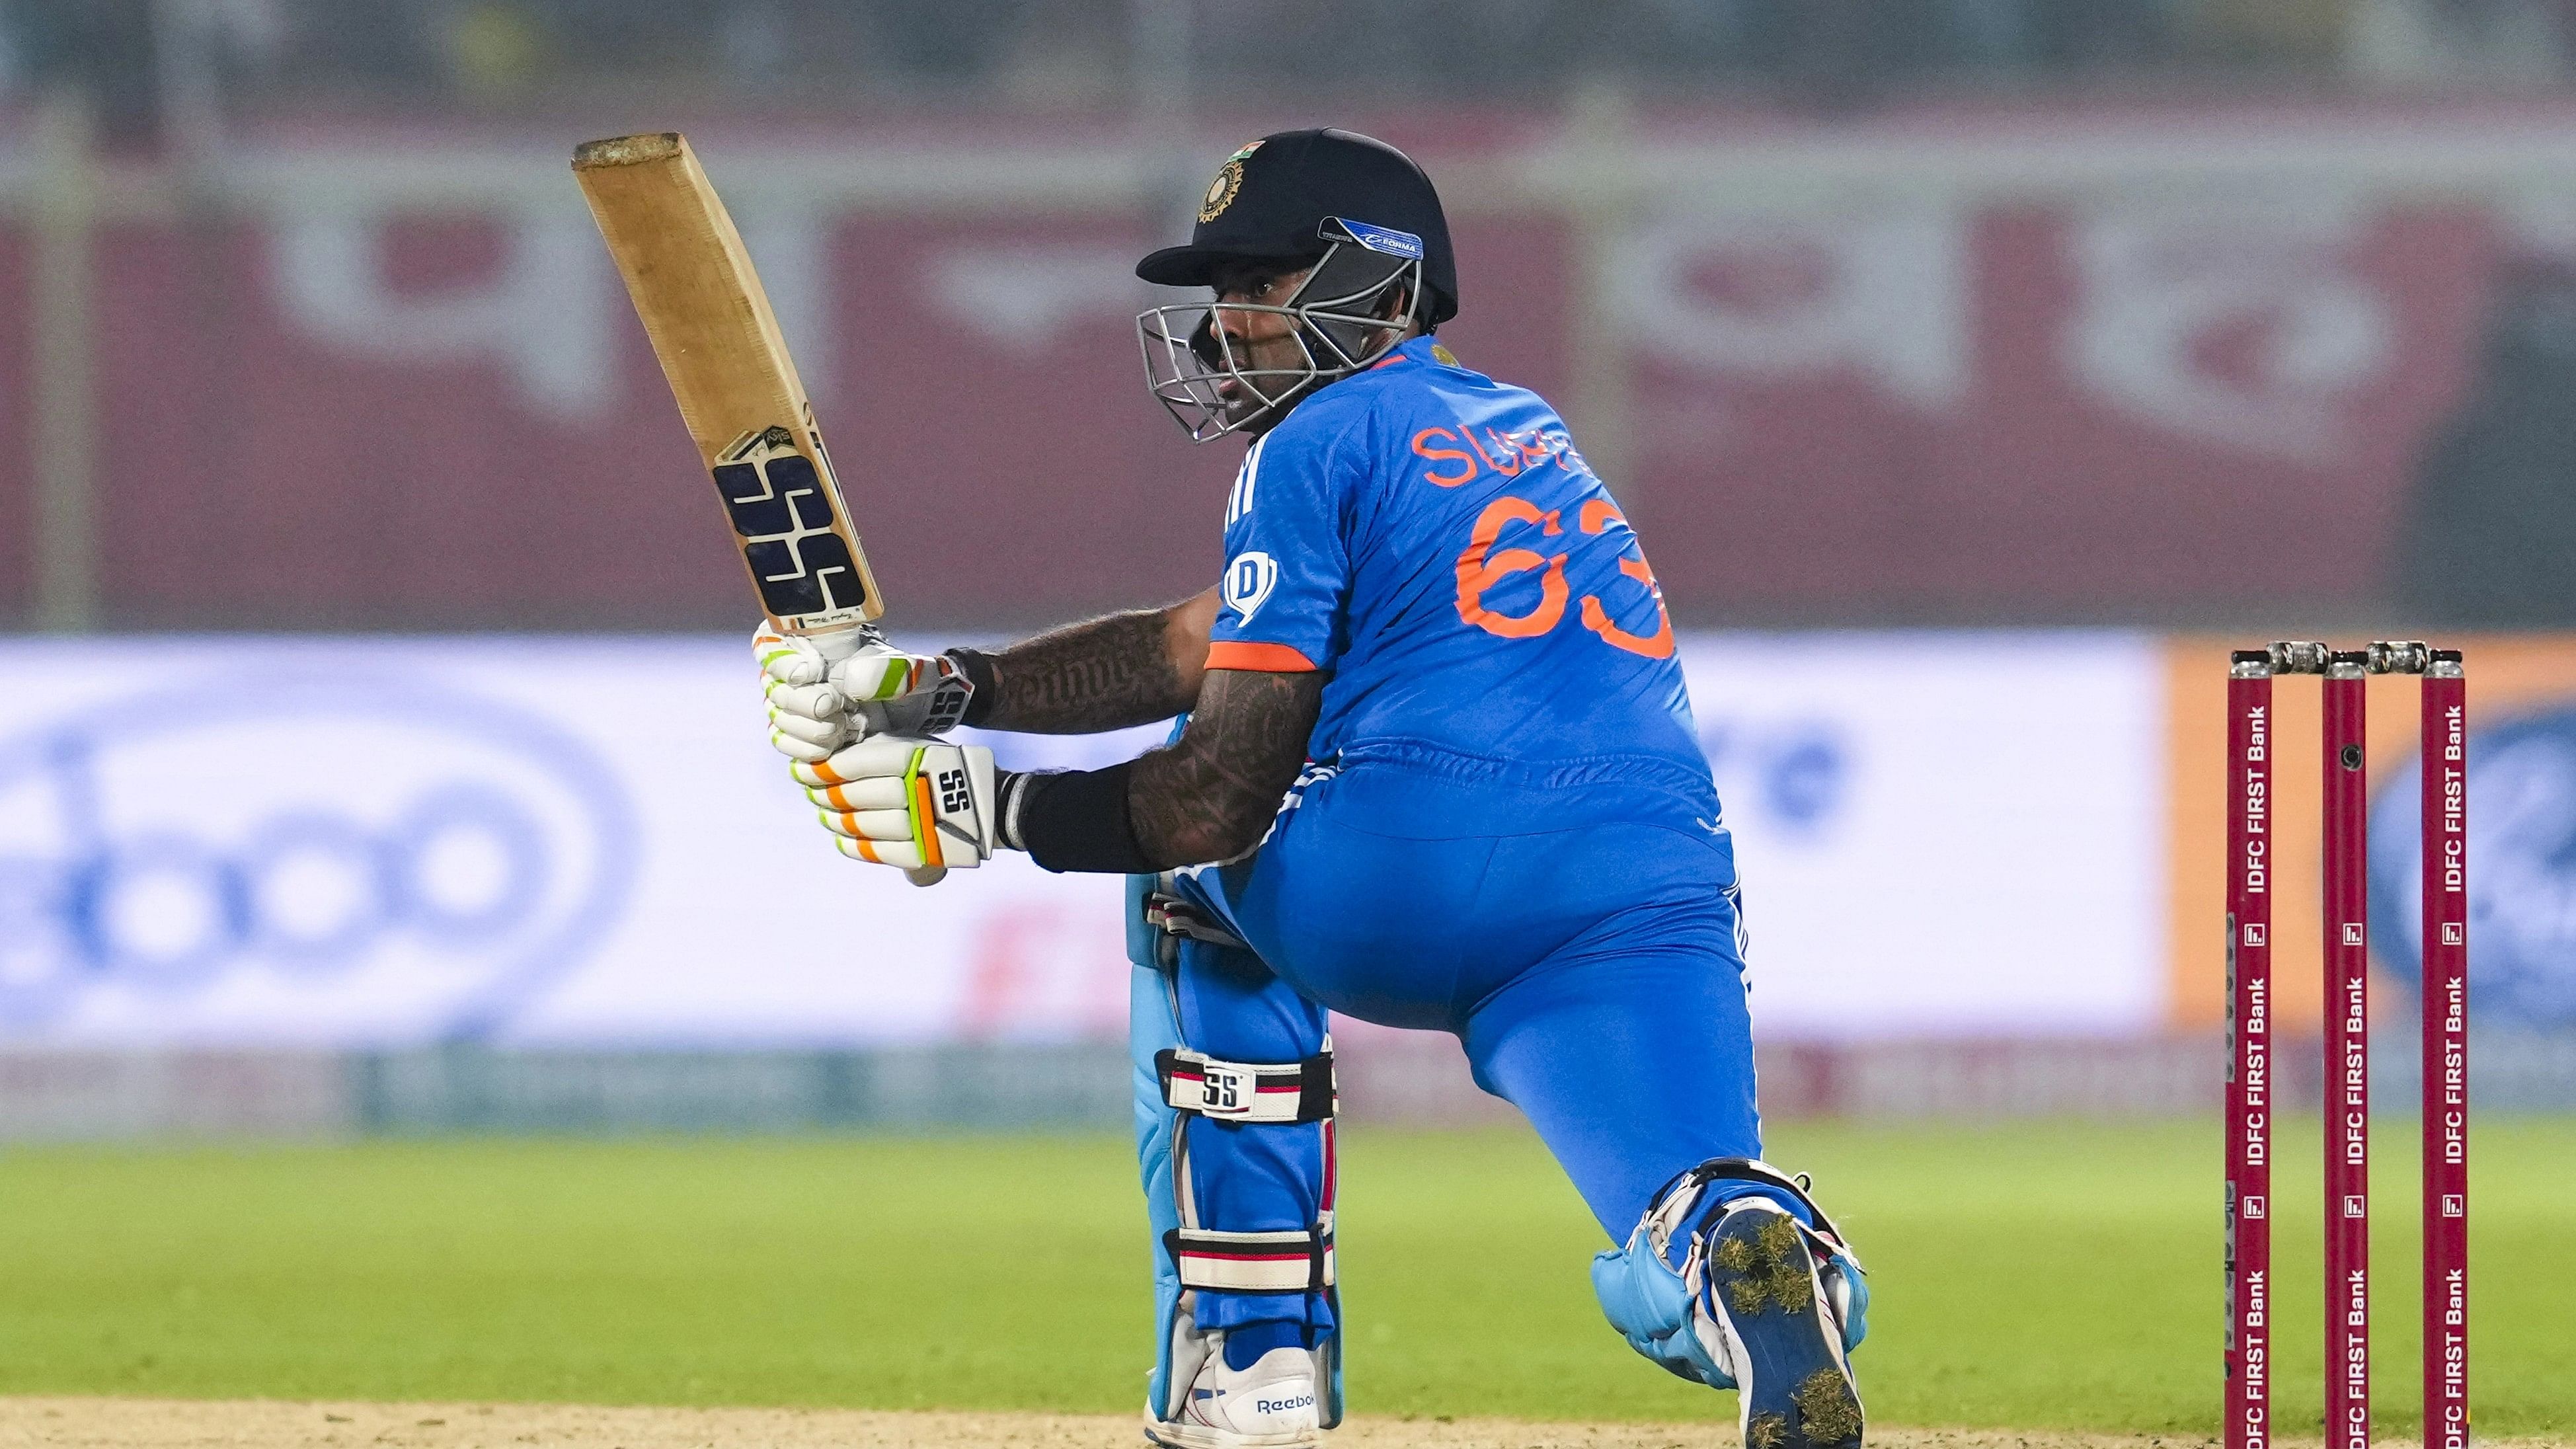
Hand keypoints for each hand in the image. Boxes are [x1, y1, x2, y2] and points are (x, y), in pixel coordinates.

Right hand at [755, 623, 974, 762]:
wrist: (912, 712)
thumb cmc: (904, 679)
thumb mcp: (905, 669)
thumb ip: (883, 671)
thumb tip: (848, 682)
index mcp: (810, 643)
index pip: (769, 645)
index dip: (784, 662)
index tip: (813, 673)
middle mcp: (794, 673)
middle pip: (775, 689)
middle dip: (806, 703)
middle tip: (836, 707)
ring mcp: (793, 706)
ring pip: (779, 718)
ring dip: (812, 728)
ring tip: (847, 726)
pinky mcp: (799, 735)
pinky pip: (785, 743)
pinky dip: (809, 748)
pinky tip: (835, 745)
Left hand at [793, 737, 1003, 882]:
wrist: (990, 802)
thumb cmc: (944, 767)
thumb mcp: (917, 745)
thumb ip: (879, 751)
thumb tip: (828, 762)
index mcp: (914, 757)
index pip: (853, 764)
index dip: (822, 769)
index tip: (802, 770)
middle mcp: (915, 788)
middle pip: (852, 796)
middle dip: (824, 794)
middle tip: (810, 792)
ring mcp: (919, 823)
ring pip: (860, 824)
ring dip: (835, 821)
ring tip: (824, 815)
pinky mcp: (921, 852)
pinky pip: (877, 852)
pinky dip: (854, 847)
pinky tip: (841, 839)